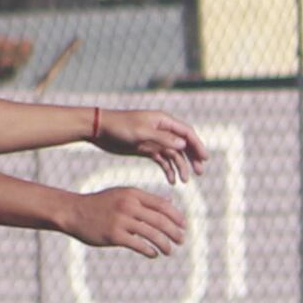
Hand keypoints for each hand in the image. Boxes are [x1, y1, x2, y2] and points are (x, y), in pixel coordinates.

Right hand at [59, 182, 186, 257]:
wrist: (72, 211)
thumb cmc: (101, 204)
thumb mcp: (123, 195)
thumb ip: (146, 199)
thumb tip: (171, 202)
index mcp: (133, 194)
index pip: (163, 205)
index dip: (176, 216)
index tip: (184, 226)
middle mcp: (128, 206)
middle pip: (160, 220)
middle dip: (174, 232)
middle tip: (182, 240)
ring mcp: (120, 221)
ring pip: (152, 234)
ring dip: (165, 244)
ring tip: (170, 251)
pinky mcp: (113, 235)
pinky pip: (138, 245)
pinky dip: (149, 251)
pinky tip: (154, 254)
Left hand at [88, 109, 206, 182]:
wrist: (98, 130)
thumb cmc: (119, 126)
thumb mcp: (141, 132)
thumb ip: (163, 138)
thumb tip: (183, 145)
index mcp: (164, 121)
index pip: (187, 133)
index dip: (197, 145)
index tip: (205, 159)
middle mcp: (162, 130)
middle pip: (184, 145)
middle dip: (192, 159)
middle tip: (199, 172)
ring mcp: (155, 141)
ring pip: (174, 155)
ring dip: (181, 167)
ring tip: (184, 181)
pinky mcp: (147, 150)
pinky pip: (162, 161)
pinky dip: (168, 170)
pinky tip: (171, 180)